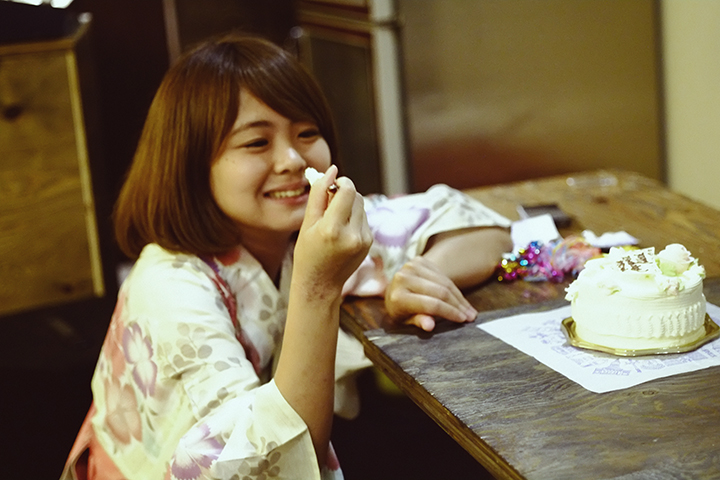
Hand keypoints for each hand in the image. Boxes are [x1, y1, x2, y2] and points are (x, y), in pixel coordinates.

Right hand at [294, 165, 372, 297]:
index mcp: (332, 229)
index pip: (348, 190)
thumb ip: (319, 194)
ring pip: (361, 206)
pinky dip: (353, 218)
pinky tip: (341, 232)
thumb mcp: (307, 223)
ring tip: (333, 221)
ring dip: (349, 206)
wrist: (320, 285)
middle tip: (329, 203)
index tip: (332, 184)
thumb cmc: (307, 253)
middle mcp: (352, 235)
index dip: (341, 182)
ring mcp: (364, 240)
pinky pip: (363, 218)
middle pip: (356, 196)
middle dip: (344, 193)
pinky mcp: (369, 242)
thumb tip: (332, 170)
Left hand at [385, 256, 477, 331]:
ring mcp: (411, 267)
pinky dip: (453, 287)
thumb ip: (418, 321)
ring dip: (459, 297)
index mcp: (398, 297)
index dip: (450, 312)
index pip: (431, 304)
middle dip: (458, 305)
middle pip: (440, 292)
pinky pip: (442, 275)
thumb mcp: (406, 321)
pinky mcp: (418, 260)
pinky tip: (460, 298)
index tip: (463, 320)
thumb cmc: (401, 310)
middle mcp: (403, 278)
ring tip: (469, 310)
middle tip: (471, 316)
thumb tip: (430, 326)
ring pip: (444, 282)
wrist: (393, 290)